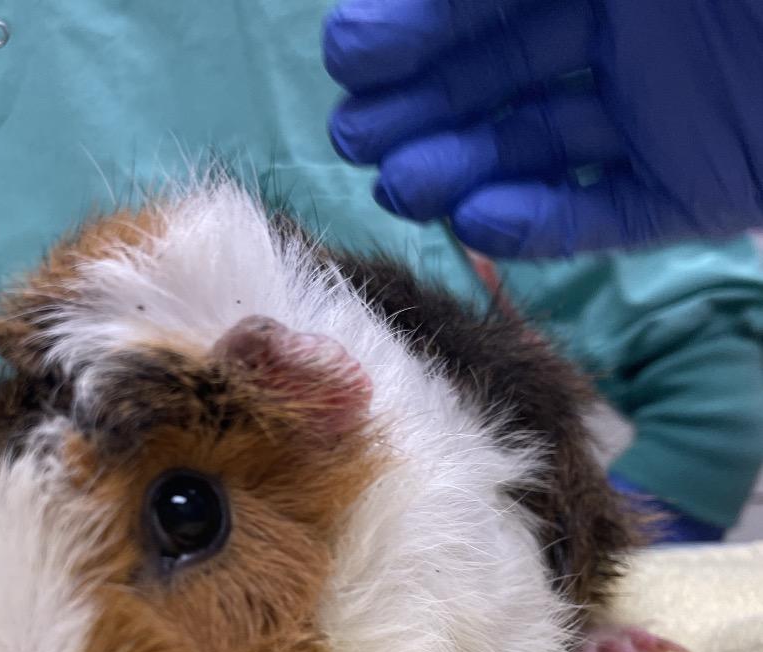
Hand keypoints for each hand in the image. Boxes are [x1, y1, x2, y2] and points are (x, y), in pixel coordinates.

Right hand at [324, 0, 762, 256]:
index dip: (414, 29)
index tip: (353, 65)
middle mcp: (633, 30)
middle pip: (501, 77)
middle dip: (425, 106)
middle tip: (360, 143)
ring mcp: (666, 114)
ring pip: (539, 150)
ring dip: (465, 169)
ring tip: (404, 187)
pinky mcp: (698, 190)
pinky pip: (605, 212)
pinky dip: (540, 221)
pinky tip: (481, 217)